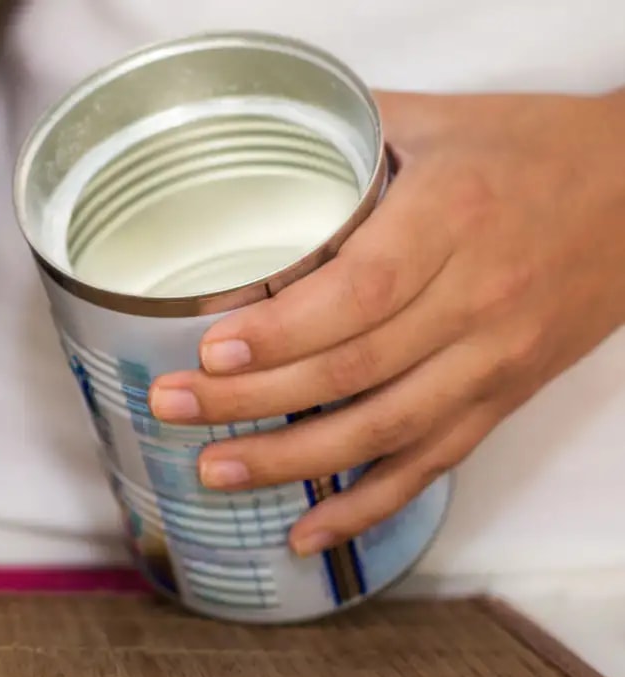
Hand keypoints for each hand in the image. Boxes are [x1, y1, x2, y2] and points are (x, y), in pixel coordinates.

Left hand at [147, 90, 624, 556]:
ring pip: (384, 430)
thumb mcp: (434, 120)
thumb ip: (342, 139)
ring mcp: (494, 361)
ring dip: (292, 462)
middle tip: (174, 405)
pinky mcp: (503, 399)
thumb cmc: (526, 149)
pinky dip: (367, 506)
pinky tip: (306, 531)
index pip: (359, 292)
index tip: (212, 348)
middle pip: (354, 370)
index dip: (283, 330)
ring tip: (214, 471)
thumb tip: (243, 155)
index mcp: (452, 219)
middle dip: (252, 398)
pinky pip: (432, 466)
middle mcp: (477, 300)